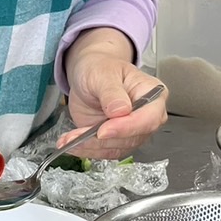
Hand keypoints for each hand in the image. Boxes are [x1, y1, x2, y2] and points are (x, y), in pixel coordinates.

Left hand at [61, 28, 166, 159]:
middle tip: (78, 135)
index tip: (103, 130)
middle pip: (132, 138)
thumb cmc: (100, 68)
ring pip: (116, 148)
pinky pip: (104, 152)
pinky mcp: (116, 140)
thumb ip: (112, 92)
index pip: (148, 118)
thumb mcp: (103, 73)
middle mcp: (146, 116)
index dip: (127, 127)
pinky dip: (86, 150)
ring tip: (68, 138)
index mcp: (153, 94)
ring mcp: (132, 130)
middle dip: (102, 140)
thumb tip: (121, 111)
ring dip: (90, 147)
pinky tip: (70, 143)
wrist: (88, 74)